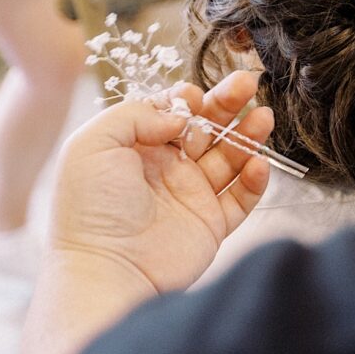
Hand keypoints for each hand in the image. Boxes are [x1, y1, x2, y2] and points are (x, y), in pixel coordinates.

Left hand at [46, 70, 272, 293]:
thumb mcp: (93, 144)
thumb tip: (180, 116)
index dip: (187, 100)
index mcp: (135, 150)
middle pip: (206, 129)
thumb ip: (135, 114)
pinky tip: (258, 164)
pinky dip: (254, 180)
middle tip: (248, 83)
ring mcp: (190, 197)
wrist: (106, 270)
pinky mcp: (211, 225)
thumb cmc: (91, 209)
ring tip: (263, 117)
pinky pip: (241, 198)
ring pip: (230, 158)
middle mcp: (165, 170)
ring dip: (248, 136)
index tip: (194, 96)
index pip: (171, 113)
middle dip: (227, 104)